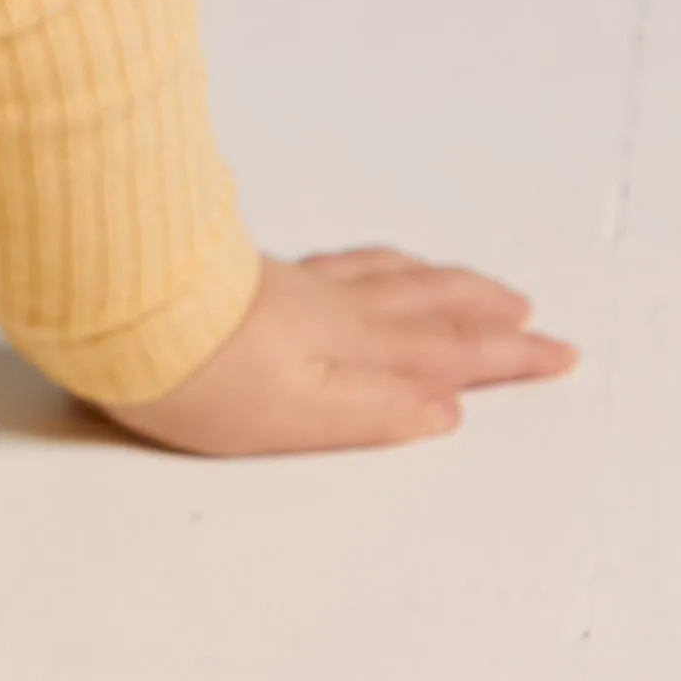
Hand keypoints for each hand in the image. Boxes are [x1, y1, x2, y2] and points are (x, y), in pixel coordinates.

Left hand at [104, 246, 576, 456]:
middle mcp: (335, 312)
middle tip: (533, 317)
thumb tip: (449, 411)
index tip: (560, 355)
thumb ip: (377, 411)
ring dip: (444, 284)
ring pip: (392, 279)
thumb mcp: (299, 417)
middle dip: (488, 315)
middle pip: (429, 308)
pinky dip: (383, 264)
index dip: (508, 358)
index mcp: (354, 351)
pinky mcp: (255, 276)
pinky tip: (372, 266)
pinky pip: (346, 263)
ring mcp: (295, 288)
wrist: (120, 311)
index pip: (448, 355)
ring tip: (478, 286)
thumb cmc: (199, 377)